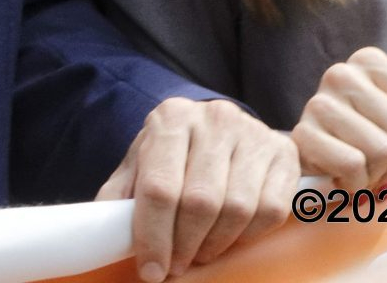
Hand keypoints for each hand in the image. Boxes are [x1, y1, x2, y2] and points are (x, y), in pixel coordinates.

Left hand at [97, 97, 296, 276]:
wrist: (219, 129)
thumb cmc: (174, 154)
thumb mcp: (140, 164)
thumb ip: (121, 196)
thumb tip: (103, 235)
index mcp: (171, 118)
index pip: (159, 187)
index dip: (153, 236)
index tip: (151, 270)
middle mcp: (214, 118)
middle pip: (199, 202)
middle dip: (184, 245)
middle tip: (176, 266)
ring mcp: (253, 133)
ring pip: (237, 209)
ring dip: (215, 245)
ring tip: (200, 252)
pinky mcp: (284, 152)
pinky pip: (271, 210)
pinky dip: (249, 235)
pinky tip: (231, 235)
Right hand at [291, 48, 386, 189]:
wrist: (315, 156)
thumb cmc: (365, 135)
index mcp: (369, 61)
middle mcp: (342, 73)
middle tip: (383, 168)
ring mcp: (318, 102)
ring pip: (381, 151)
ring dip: (377, 176)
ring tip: (363, 173)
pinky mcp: (302, 135)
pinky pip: (352, 166)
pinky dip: (356, 185)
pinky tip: (345, 180)